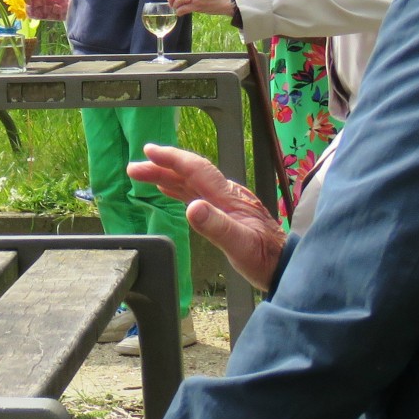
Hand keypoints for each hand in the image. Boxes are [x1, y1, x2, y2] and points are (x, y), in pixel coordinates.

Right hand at [127, 143, 284, 290]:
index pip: (196, 170)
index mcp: (228, 197)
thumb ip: (216, 226)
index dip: (172, 159)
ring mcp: (226, 203)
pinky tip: (166, 189)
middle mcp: (226, 195)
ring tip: (141, 174)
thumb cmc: (265, 259)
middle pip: (190, 173)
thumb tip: (191, 207)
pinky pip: (196, 193)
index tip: (149, 152)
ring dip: (166, 176)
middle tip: (133, 168)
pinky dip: (178, 188)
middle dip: (161, 167)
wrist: (285, 267)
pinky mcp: (225, 213)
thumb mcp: (241, 246)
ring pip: (191, 182)